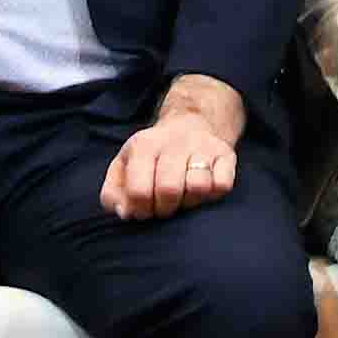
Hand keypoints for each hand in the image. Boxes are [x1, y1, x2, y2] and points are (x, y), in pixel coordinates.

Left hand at [103, 106, 240, 220]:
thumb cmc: (152, 157)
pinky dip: (213, 194)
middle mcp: (175, 142)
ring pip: (198, 187)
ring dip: (190, 201)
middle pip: (169, 190)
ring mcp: (203, 146)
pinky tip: (203, 188)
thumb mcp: (124, 167)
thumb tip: (124, 212)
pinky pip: (222, 186)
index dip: (140, 210)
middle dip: (164, 209)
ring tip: (183, 195)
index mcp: (145, 145)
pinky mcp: (226, 154)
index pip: (139, 191)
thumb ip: (112, 193)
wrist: (189, 125)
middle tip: (164, 207)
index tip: (142, 210)